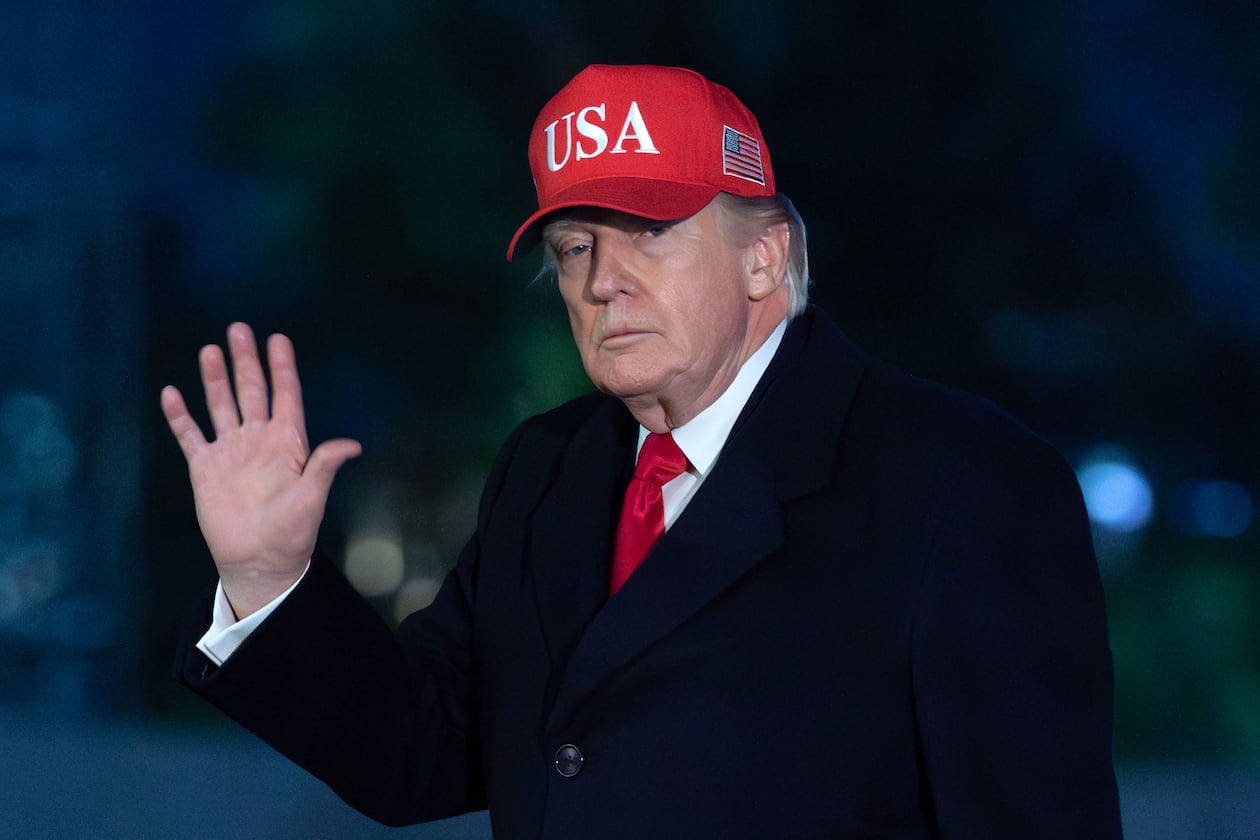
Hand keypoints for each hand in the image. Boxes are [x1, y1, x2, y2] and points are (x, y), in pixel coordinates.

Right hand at [161, 323, 361, 617]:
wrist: (258, 560)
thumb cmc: (292, 532)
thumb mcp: (312, 499)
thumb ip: (323, 467)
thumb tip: (352, 445)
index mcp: (287, 443)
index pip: (285, 395)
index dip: (282, 368)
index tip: (278, 338)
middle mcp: (258, 440)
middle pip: (251, 391)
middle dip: (246, 361)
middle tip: (239, 329)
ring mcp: (230, 451)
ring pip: (221, 405)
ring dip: (216, 379)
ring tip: (210, 350)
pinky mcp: (205, 468)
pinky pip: (190, 436)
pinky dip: (180, 416)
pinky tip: (172, 394)